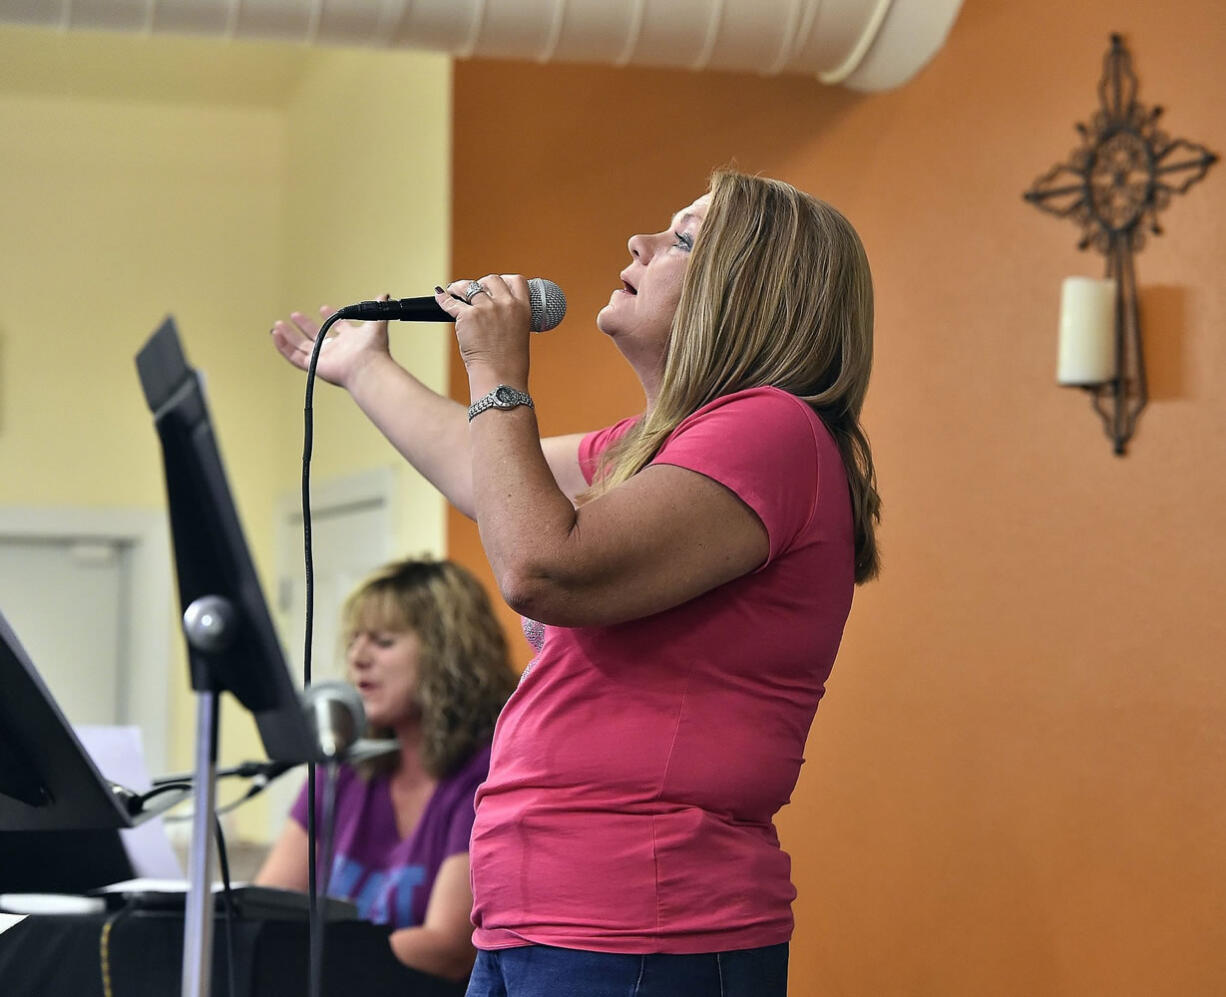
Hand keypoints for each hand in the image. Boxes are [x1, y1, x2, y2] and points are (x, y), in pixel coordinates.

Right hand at [270, 299, 391, 389]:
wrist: (367, 367)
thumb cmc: (373, 350)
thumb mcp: (376, 323)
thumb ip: (378, 309)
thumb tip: (385, 296)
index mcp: (349, 340)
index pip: (338, 327)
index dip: (331, 317)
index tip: (323, 308)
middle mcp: (335, 349)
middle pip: (315, 336)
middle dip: (304, 325)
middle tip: (296, 316)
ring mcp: (323, 358)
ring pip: (301, 347)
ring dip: (289, 336)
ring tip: (279, 325)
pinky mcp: (314, 365)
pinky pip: (294, 357)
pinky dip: (283, 347)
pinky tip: (276, 336)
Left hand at [435, 275, 531, 383]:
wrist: (500, 378)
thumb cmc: (509, 364)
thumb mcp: (519, 335)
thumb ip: (510, 320)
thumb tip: (493, 313)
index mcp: (523, 309)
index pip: (517, 281)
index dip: (504, 280)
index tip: (495, 286)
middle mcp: (506, 305)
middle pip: (491, 279)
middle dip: (481, 283)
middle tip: (473, 291)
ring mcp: (487, 309)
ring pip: (469, 287)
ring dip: (459, 288)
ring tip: (454, 291)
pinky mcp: (469, 316)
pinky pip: (451, 302)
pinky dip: (443, 299)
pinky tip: (440, 296)